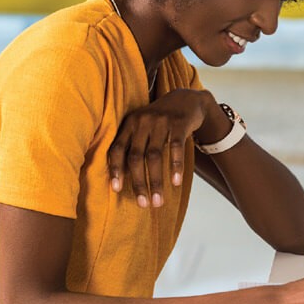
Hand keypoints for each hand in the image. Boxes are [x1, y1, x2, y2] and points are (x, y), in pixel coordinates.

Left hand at [108, 89, 216, 206]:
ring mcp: (161, 121)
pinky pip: (175, 148)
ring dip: (156, 181)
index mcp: (129, 124)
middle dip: (138, 183)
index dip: (115, 170)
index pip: (117, 149)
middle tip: (143, 204)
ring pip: (154, 156)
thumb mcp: (143, 126)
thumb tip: (121, 177)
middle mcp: (142, 121)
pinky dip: (175, 167)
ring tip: (158, 201)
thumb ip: (132, 143)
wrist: (188, 99)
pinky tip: (176, 182)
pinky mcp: (179, 123)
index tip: (116, 190)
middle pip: (136, 156)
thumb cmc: (161, 120)